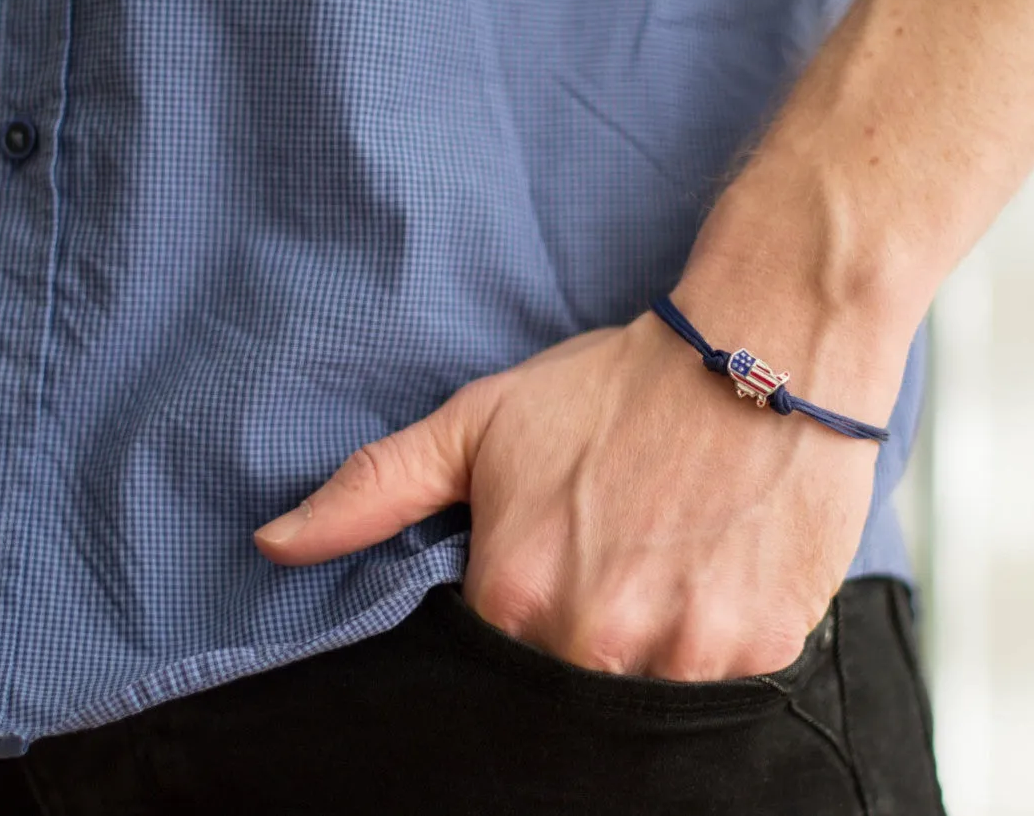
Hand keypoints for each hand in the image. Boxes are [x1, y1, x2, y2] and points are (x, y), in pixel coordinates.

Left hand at [254, 294, 904, 680]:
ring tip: (674, 553)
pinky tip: (718, 564)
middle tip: (623, 548)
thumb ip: (374, 491)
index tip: (562, 554)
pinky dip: (719, 632)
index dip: (530, 603)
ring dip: (658, 632)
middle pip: (573, 676)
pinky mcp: (762, 646)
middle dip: (590, 625)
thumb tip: (271, 546)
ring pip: (651, 683)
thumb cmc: (616, 387)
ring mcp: (684, 649)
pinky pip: (724, 675)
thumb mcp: (480, 423)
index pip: (496, 653)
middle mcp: (593, 636)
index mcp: (513, 593)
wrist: (761, 350)